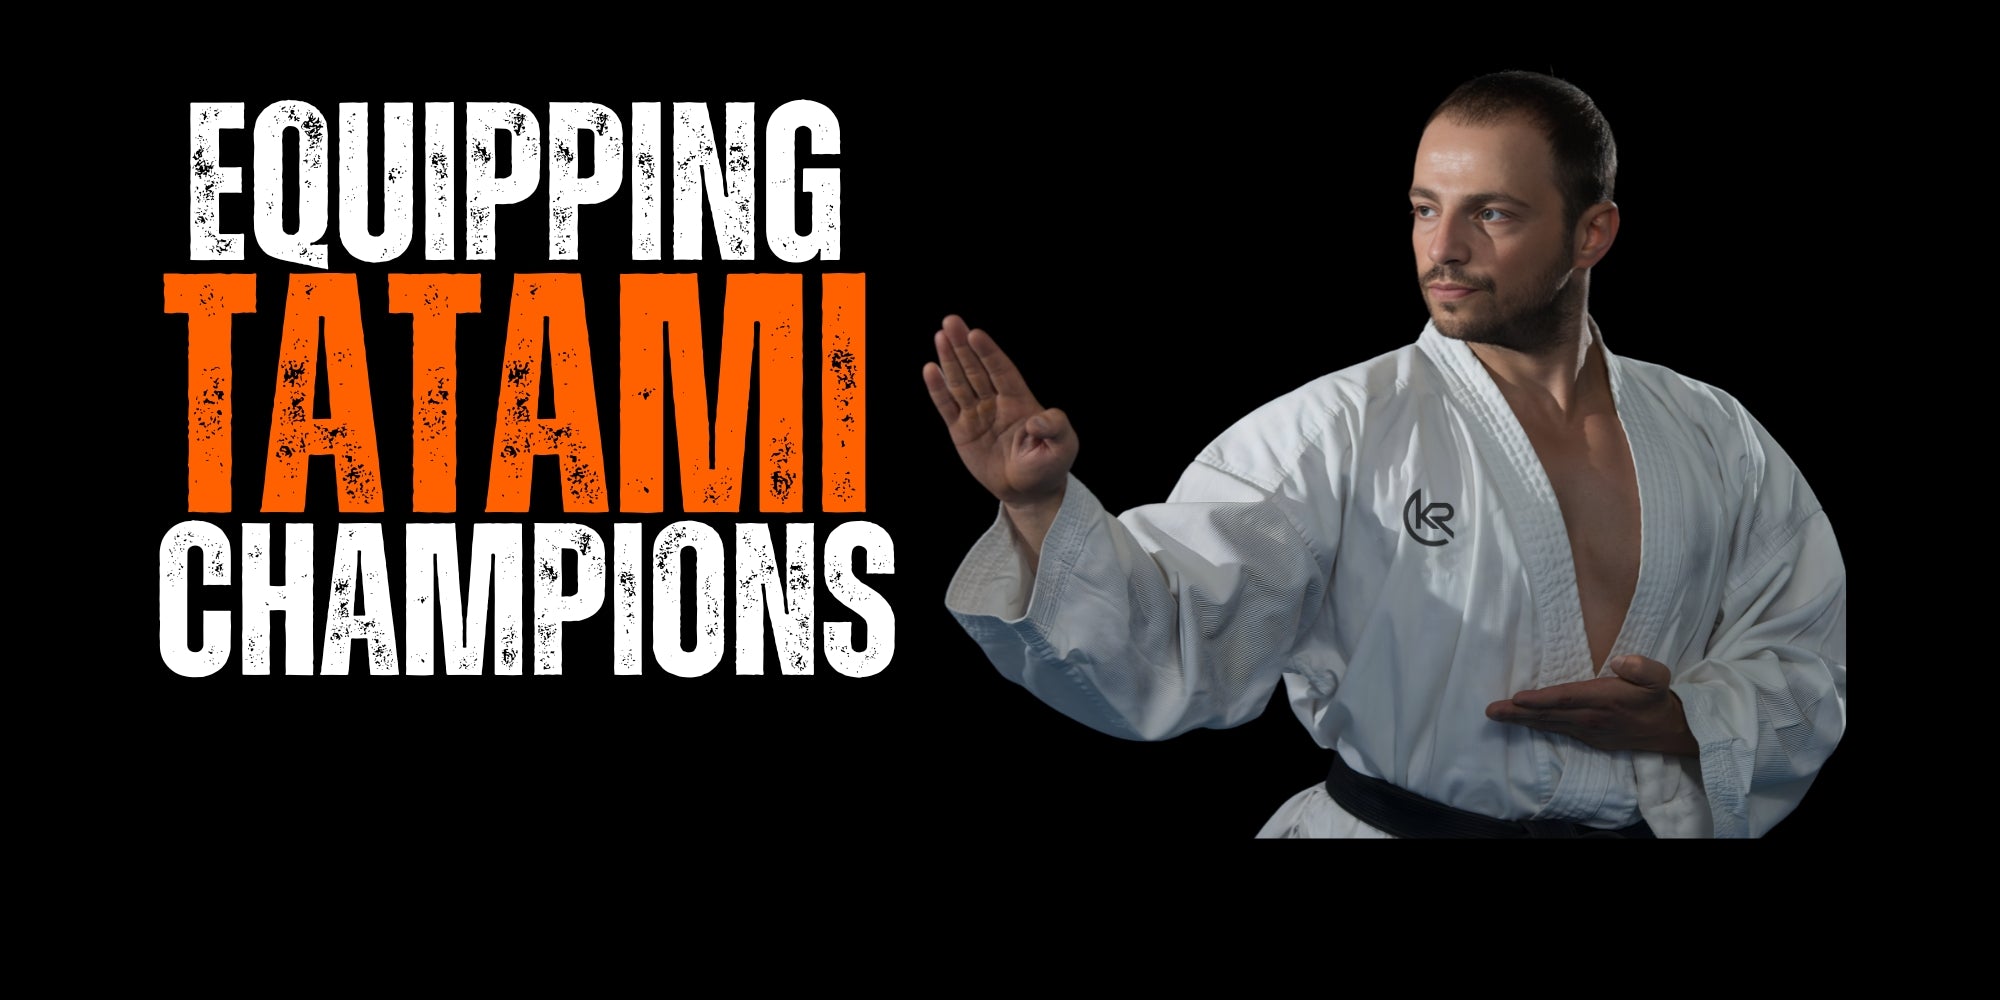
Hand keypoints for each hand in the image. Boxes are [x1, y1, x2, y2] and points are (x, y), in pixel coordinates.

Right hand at [923, 315, 1076, 549]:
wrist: (1028, 491)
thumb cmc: (1048, 465)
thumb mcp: (1063, 446)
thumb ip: (1055, 427)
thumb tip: (1036, 420)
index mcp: (1020, 401)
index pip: (1002, 370)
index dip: (989, 352)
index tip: (976, 334)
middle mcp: (996, 402)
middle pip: (977, 368)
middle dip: (964, 345)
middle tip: (951, 321)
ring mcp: (977, 415)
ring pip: (960, 382)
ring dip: (949, 360)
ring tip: (940, 336)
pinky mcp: (961, 431)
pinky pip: (947, 407)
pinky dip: (938, 390)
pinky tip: (930, 369)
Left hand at [1485, 655, 1697, 754]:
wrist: (1669, 729)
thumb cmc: (1657, 697)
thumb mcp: (1659, 677)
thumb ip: (1641, 667)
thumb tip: (1620, 661)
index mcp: (1604, 699)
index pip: (1566, 698)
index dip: (1541, 699)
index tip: (1518, 698)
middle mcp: (1591, 718)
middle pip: (1549, 715)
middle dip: (1518, 713)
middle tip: (1490, 711)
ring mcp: (1588, 731)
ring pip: (1549, 725)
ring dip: (1521, 721)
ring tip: (1496, 716)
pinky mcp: (1588, 738)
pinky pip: (1557, 731)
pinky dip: (1537, 726)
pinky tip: (1522, 722)